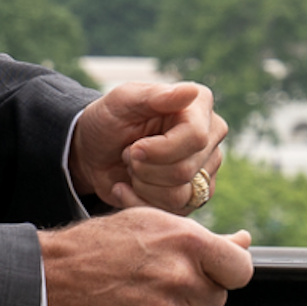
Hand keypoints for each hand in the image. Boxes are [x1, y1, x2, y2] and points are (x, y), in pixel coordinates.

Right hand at [38, 208, 254, 305]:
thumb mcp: (156, 224)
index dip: (229, 273)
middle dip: (195, 293)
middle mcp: (181, 279)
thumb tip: (244, 242)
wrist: (58, 275)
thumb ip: (205, 238)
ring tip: (141, 294)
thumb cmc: (108, 243)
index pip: (241, 270)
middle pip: (215, 300)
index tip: (216, 273)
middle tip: (162, 280)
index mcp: (189, 243)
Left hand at [70, 79, 226, 214]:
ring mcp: (206, 168)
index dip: (159, 150)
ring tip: (131, 169)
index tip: (133, 148)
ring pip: (179, 196)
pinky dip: (140, 203)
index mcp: (199, 106)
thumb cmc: (109, 120)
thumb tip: (192, 91)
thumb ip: (155, 96)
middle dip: (144, 169)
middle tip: (128, 154)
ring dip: (141, 186)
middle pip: (184, 170)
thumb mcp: (122, 101)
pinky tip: (128, 187)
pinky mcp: (196, 195)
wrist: (95, 152)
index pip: (195, 137)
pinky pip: (173, 213)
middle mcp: (211, 136)